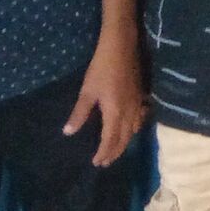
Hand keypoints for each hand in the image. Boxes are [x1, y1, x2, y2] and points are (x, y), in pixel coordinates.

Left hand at [63, 32, 144, 167]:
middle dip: (115, 152)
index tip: (96, 163)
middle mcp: (129, 112)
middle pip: (124, 139)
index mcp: (114, 112)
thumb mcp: (87, 91)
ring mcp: (137, 104)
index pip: (110, 140)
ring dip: (125, 143)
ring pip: (134, 131)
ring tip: (116, 149)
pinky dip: (135, 129)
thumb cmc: (101, 68)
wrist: (121, 47)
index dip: (103, 153)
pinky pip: (140, 119)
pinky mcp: (141, 97)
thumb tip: (68, 132)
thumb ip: (80, 113)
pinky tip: (131, 128)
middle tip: (105, 162)